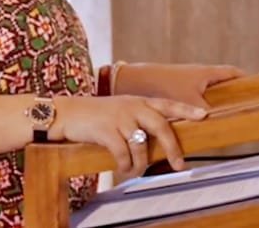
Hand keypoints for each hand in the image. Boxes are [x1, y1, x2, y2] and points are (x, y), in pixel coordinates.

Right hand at [53, 95, 206, 176]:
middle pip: (161, 126)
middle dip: (172, 147)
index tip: (204, 115)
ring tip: (132, 169)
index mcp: (137, 101)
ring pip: (141, 146)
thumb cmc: (95, 116)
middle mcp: (131, 107)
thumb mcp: (120, 111)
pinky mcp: (106, 130)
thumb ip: (138, 120)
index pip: (166, 104)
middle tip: (179, 164)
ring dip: (139, 164)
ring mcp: (119, 117)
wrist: (66, 113)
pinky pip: (123, 154)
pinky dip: (124, 165)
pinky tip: (121, 167)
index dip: (186, 109)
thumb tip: (158, 143)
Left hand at [115, 63, 244, 107]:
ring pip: (209, 89)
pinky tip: (201, 119)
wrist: (137, 80)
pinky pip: (197, 95)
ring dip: (217, 99)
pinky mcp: (178, 87)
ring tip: (226, 115)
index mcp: (206, 72)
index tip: (254, 87)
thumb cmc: (163, 85)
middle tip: (243, 105)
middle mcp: (198, 73)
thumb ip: (205, 114)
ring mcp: (188, 80)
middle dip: (233, 92)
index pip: (232, 73)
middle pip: (223, 81)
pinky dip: (202, 104)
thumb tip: (217, 123)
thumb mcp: (190, 102)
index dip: (244, 80)